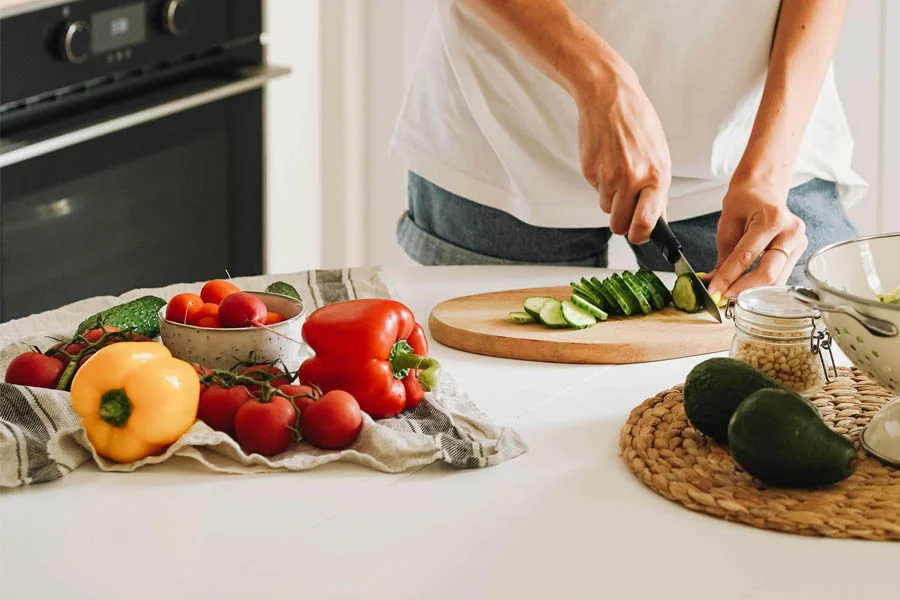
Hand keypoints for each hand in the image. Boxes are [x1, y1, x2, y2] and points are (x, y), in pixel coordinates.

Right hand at [575, 65, 670, 243]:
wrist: (609, 98)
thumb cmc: (638, 124)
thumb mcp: (659, 155)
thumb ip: (658, 188)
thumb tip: (657, 217)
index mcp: (655, 176)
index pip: (646, 223)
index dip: (641, 236)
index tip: (640, 236)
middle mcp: (631, 180)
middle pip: (619, 225)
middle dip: (622, 222)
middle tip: (625, 209)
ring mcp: (607, 177)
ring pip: (607, 207)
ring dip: (612, 198)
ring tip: (618, 171)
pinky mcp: (589, 172)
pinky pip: (596, 191)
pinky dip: (601, 182)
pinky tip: (607, 160)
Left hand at [707, 180, 807, 298]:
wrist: (764, 189)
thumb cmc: (744, 202)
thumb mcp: (727, 225)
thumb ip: (723, 257)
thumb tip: (712, 283)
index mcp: (771, 219)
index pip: (746, 257)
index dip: (728, 278)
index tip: (714, 292)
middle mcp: (790, 231)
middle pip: (768, 273)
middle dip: (742, 290)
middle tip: (723, 299)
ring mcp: (799, 242)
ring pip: (776, 280)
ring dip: (752, 292)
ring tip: (731, 296)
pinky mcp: (799, 251)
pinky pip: (780, 275)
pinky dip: (762, 285)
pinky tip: (746, 288)